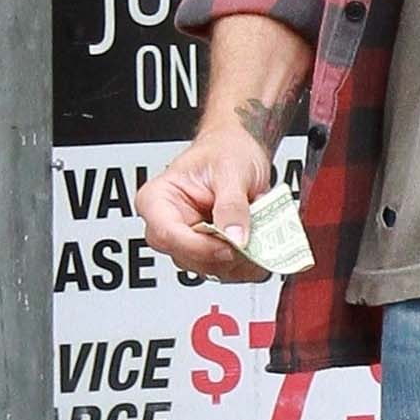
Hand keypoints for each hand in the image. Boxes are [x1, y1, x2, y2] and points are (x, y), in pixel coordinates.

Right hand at [137, 126, 275, 281]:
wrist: (240, 150)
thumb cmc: (226, 152)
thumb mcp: (231, 171)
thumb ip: (232, 205)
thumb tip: (235, 236)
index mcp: (157, 200)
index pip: (167, 235)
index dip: (200, 247)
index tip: (231, 245)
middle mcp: (168, 225)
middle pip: (187, 258)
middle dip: (224, 255)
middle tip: (254, 243)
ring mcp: (188, 241)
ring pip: (208, 268)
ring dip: (239, 262)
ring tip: (262, 239)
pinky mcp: (209, 251)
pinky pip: (225, 269)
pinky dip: (246, 264)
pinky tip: (260, 248)